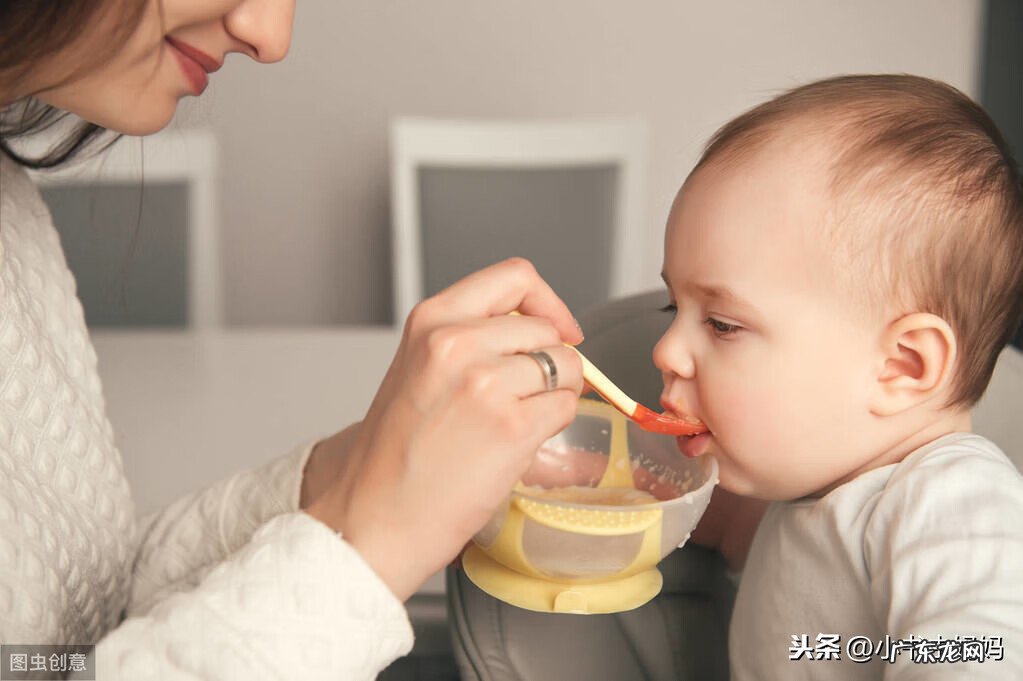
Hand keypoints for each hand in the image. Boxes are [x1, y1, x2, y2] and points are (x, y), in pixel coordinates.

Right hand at [305, 258, 583, 599]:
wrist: (373, 515)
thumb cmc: (395, 454)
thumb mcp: (420, 367)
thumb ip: (471, 338)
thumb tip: (540, 334)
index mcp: (432, 320)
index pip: (515, 276)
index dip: (548, 302)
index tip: (556, 328)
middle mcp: (458, 342)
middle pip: (547, 329)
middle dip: (550, 362)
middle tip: (523, 397)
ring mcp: (486, 382)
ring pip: (565, 366)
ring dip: (554, 394)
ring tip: (514, 422)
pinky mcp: (512, 426)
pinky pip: (566, 407)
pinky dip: (554, 424)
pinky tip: (517, 443)